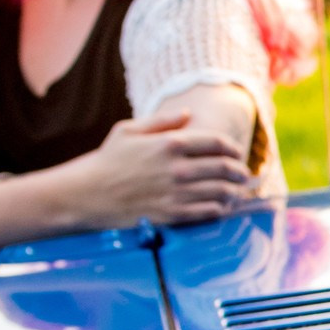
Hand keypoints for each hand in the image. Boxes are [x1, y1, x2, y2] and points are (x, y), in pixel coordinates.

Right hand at [56, 111, 253, 227]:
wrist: (85, 194)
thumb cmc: (106, 161)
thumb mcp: (128, 130)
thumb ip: (162, 121)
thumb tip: (187, 114)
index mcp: (169, 143)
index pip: (216, 143)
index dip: (233, 148)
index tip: (236, 153)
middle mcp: (177, 168)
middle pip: (224, 168)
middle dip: (239, 172)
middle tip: (244, 175)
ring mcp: (176, 193)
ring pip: (221, 192)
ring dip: (234, 192)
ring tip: (237, 192)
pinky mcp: (172, 215)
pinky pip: (208, 212)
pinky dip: (221, 209)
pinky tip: (222, 207)